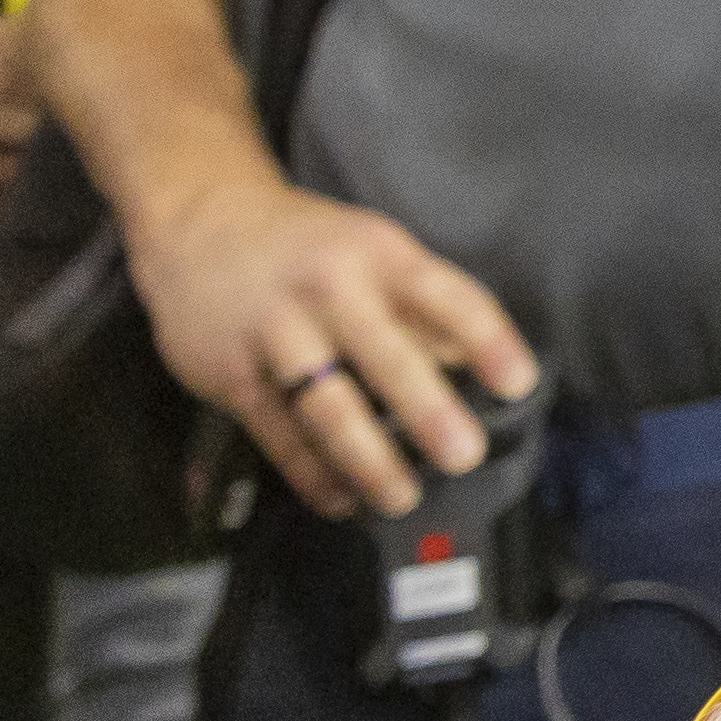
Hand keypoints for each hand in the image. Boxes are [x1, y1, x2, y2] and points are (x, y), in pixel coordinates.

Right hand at [123, 162, 533, 519]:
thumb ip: (422, 305)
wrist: (201, 221)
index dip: (486, 340)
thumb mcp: (373, 250)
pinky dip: (312, 473)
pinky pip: (278, 433)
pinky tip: (342, 499)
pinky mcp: (232, 373)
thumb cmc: (308, 246)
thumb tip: (473, 364)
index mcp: (379, 254)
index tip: (519, 382)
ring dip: (368, 459)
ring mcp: (276, 332)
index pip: (445, 296)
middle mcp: (330, 289)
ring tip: (402, 496)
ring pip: (326, 405)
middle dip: (426, 410)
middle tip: (463, 455)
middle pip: (385, 355)